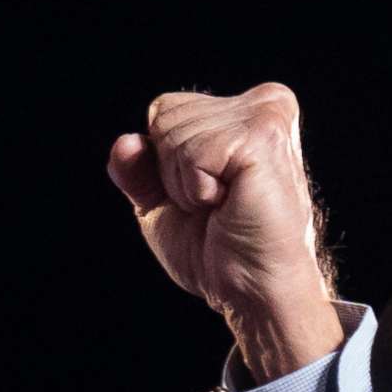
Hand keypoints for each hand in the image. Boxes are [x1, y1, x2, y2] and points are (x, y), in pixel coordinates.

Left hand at [107, 83, 346, 381]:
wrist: (252, 290)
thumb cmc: (216, 249)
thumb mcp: (161, 202)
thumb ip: (137, 168)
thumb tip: (124, 142)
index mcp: (247, 109)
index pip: (164, 109)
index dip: (163, 162)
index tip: (206, 192)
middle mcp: (264, 102)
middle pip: (164, 116)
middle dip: (172, 172)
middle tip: (217, 204)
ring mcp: (267, 116)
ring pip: (172, 134)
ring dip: (185, 185)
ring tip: (227, 205)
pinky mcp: (262, 138)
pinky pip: (189, 154)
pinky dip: (195, 190)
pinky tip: (231, 204)